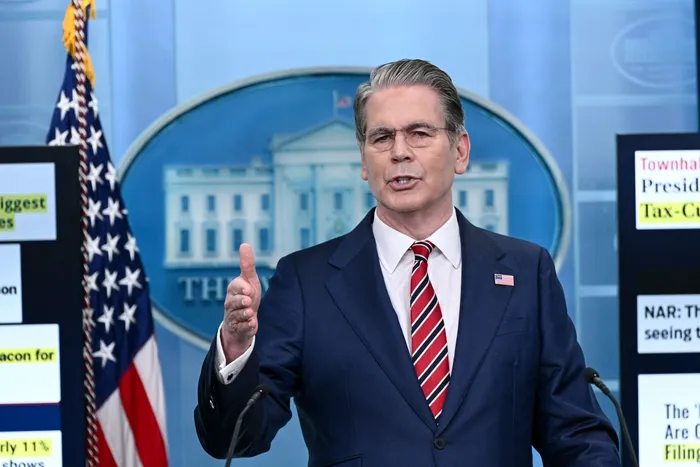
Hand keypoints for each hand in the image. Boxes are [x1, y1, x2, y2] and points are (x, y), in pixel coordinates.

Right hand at [222, 243, 261, 359]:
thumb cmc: (247, 296)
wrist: (245, 319)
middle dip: (241, 302)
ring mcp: (233, 317)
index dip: (241, 288)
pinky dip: (248, 327)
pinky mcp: (238, 329)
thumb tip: (244, 244)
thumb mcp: (250, 280)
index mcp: (233, 290)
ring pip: (237, 315)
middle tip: (248, 302)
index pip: (234, 287)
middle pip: (233, 302)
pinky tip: (253, 324)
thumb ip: (247, 265)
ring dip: (244, 314)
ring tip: (250, 314)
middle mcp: (230, 303)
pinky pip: (242, 328)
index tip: (248, 290)